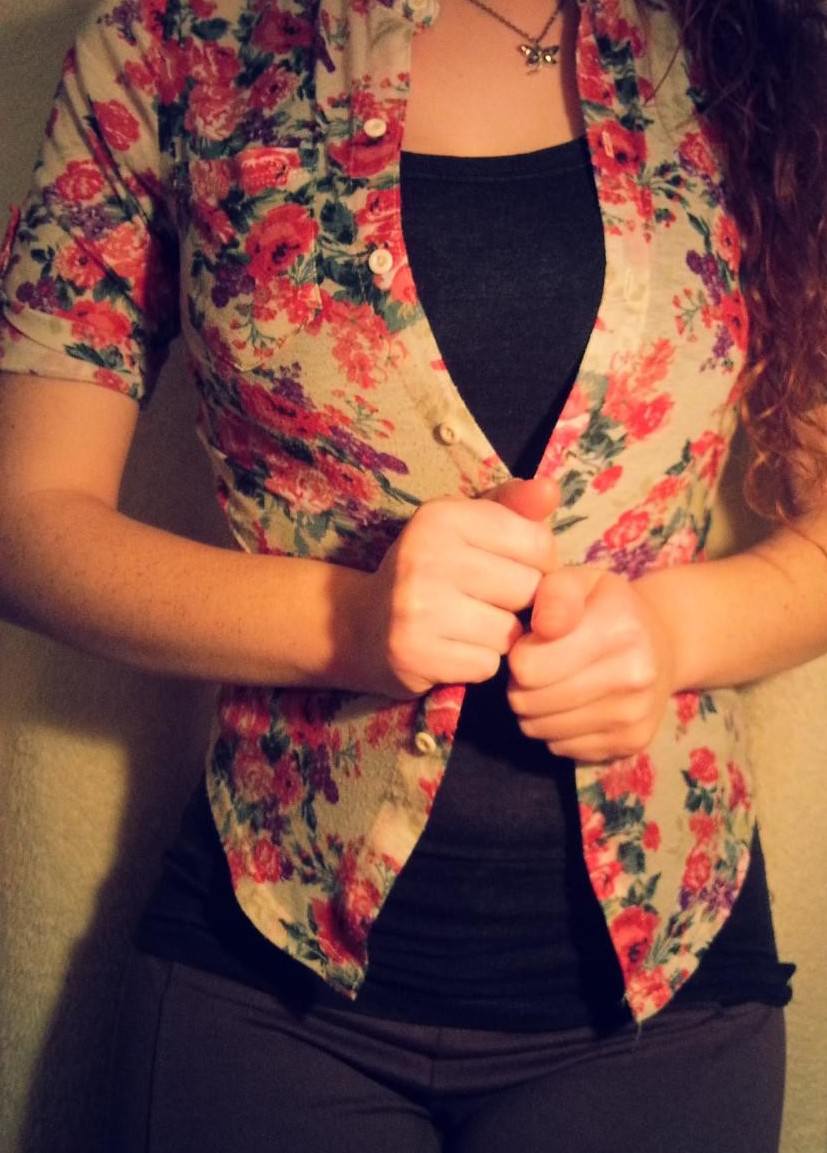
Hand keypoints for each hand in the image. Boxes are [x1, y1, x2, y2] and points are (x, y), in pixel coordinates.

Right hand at [360, 478, 559, 697]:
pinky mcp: (415, 653)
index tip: (509, 568)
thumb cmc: (429, 569)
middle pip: (529, 589)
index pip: (538, 542)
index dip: (538, 563)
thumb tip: (550, 490)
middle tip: (485, 601)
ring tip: (468, 625)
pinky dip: (478, 663)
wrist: (361, 626)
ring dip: (500, 637)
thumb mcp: (465, 525)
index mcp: (442, 516)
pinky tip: (453, 648)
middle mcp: (426, 555)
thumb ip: (513, 506)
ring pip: (511, 632)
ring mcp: (418, 607)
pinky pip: (487, 665)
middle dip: (519, 602)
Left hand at [505, 566, 676, 761]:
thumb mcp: (579, 581)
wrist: (662, 642)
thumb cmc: (605, 608)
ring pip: (542, 731)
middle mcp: (634, 675)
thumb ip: (554, 594)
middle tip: (537, 670)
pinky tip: (573, 706)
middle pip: (530, 703)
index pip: (527, 667)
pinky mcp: (633, 743)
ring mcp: (635, 715)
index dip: (519, 655)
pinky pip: (563, 748)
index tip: (532, 644)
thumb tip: (543, 627)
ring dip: (535, 711)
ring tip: (551, 687)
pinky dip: (557, 731)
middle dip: (521, 686)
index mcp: (618, 627)